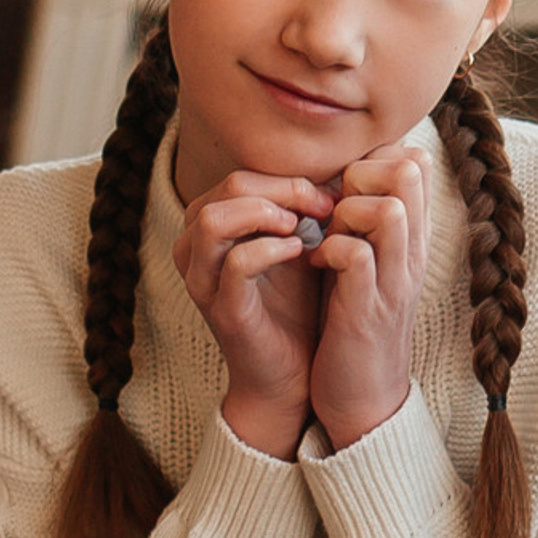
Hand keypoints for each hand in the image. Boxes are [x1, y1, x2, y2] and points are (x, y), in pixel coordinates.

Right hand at [172, 168, 338, 459]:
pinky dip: (269, 248)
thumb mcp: (301, 243)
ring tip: (302, 227)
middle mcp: (194, 250)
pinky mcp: (221, 310)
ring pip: (214, 219)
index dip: (288, 179)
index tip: (330, 196)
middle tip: (324, 206)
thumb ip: (306, 207)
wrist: (294, 371)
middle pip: (227, 188)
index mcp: (210, 229)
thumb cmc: (296, 302)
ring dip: (266, 213)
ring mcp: (202, 281)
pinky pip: (234, 263)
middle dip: (283, 190)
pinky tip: (299, 251)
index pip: (240, 177)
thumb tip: (343, 166)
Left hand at [307, 145, 434, 451]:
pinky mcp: (367, 309)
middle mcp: (412, 253)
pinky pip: (355, 255)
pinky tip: (314, 265)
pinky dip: (328, 251)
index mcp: (412, 238)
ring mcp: (394, 280)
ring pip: (389, 209)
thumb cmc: (355, 322)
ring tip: (325, 235)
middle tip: (333, 206)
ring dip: (346, 212)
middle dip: (362, 174)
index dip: (375, 158)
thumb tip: (343, 174)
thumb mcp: (369, 262)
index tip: (344, 187)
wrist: (364, 398)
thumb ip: (364, 220)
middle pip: (410, 172)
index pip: (416, 162)